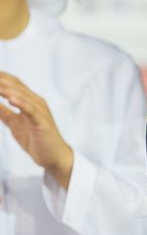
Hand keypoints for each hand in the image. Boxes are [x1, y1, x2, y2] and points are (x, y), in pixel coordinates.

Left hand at [0, 72, 72, 188]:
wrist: (54, 156)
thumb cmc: (37, 140)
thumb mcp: (14, 124)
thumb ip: (4, 113)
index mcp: (30, 101)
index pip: (14, 83)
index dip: (1, 77)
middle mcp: (37, 102)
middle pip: (16, 85)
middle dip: (0, 81)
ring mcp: (41, 112)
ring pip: (23, 95)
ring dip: (6, 90)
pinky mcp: (43, 122)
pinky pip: (31, 111)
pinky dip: (21, 103)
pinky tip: (10, 99)